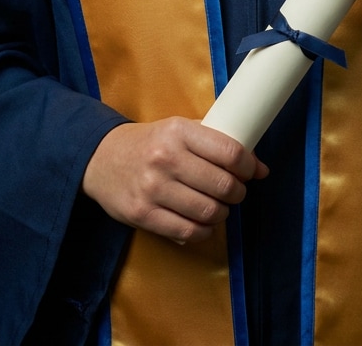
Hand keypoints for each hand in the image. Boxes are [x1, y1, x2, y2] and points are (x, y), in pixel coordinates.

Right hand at [82, 117, 268, 243]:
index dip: (249, 166)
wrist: (101, 158)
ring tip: (219, 206)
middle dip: (238, 192)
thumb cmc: (149, 143)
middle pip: (223, 185)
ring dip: (222, 213)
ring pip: (208, 212)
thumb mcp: (179, 129)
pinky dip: (203, 231)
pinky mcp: (143, 215)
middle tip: (235, 191)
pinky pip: (187, 232)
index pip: (230, 152)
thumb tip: (260, 168)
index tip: (252, 171)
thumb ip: (216, 143)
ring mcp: (153, 188)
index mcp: (178, 131)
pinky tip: (203, 223)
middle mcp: (166, 158)